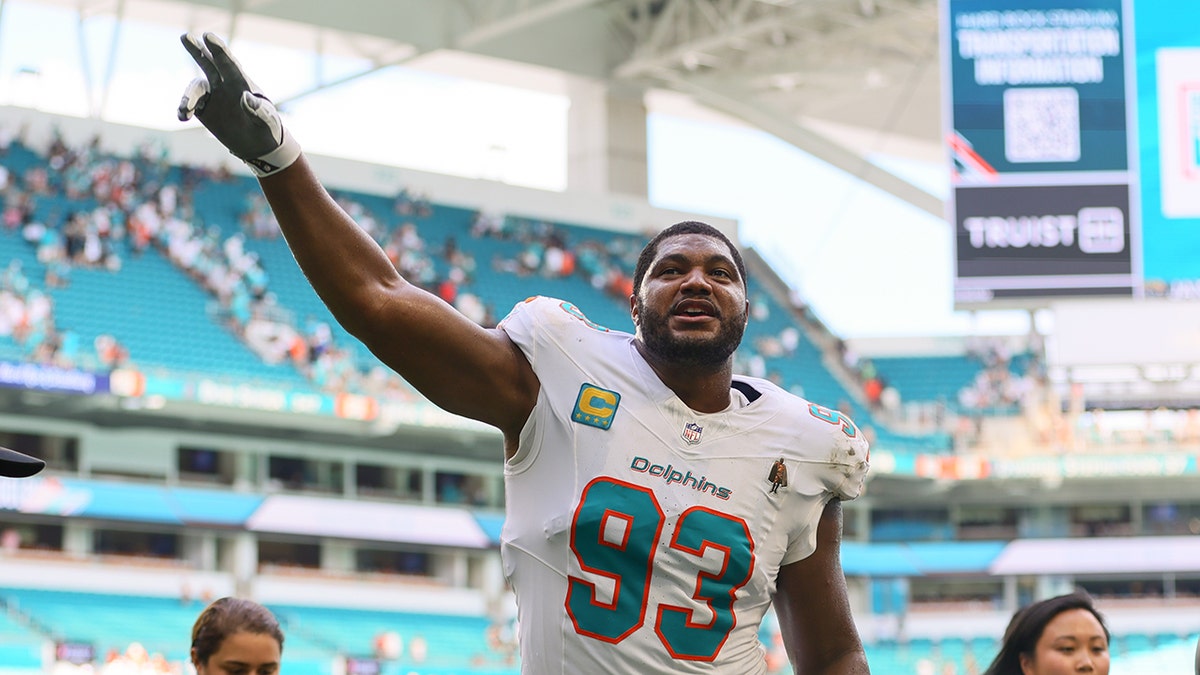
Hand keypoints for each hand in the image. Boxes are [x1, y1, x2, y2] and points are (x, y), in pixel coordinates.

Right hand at [178, 32, 300, 176]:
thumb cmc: (268, 128)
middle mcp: (225, 85)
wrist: (259, 145)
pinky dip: (184, 108)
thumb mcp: (268, 120)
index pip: (229, 63)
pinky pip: (190, 105)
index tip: (208, 36)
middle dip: (197, 50)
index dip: (219, 49)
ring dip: (188, 97)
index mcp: (242, 82)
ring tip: (185, 111)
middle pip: (208, 63)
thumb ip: (258, 110)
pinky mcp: (204, 109)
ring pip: (196, 87)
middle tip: (185, 36)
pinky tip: (183, 117)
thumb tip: (245, 97)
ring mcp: (213, 96)